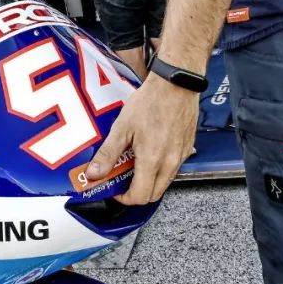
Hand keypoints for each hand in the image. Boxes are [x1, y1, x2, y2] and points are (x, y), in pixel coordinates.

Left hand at [84, 74, 198, 204]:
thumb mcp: (122, 127)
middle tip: (123, 178)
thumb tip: (94, 173)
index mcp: (152, 160)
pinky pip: (173, 168)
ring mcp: (181, 157)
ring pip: (164, 182)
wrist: (176, 85)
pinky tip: (150, 151)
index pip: (140, 197)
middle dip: (136, 192)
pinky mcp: (188, 148)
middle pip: (153, 195)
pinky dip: (160, 169)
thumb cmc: (150, 101)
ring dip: (149, 181)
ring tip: (135, 163)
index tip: (115, 189)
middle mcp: (170, 163)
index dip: (124, 198)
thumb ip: (108, 153)